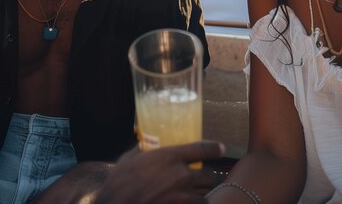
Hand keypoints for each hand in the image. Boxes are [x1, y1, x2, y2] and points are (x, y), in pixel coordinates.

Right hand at [95, 141, 224, 203]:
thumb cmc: (119, 181)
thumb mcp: (130, 159)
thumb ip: (141, 151)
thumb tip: (143, 145)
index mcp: (169, 156)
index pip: (201, 149)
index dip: (214, 148)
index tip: (221, 148)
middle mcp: (180, 175)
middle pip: (208, 176)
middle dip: (207, 178)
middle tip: (202, 179)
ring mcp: (182, 197)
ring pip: (205, 196)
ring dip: (202, 196)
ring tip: (197, 195)